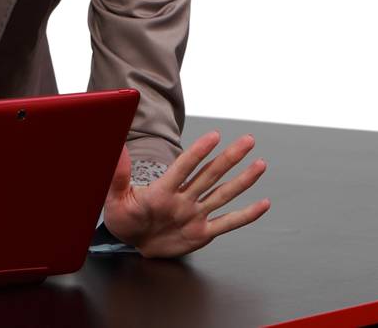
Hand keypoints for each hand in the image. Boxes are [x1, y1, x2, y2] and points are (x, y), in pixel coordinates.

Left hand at [101, 131, 270, 258]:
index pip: (184, 168)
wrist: (132, 241)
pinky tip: (263, 204)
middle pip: (210, 175)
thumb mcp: (114, 199)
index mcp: (162, 190)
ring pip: (222, 195)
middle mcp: (183, 199)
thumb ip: (118, 176)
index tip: (214, 136)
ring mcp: (194, 215)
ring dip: (242, 180)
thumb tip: (117, 149)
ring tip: (259, 164)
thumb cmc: (123, 218)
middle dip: (229, 158)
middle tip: (248, 140)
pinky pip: (227, 223)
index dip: (198, 152)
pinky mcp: (201, 233)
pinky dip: (246, 215)